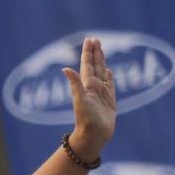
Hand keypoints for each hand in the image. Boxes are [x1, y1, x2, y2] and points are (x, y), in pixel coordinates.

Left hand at [63, 36, 115, 159]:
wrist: (93, 135)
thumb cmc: (86, 119)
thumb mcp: (80, 100)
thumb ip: (74, 84)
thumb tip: (65, 69)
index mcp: (86, 85)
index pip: (87, 64)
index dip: (88, 52)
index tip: (89, 39)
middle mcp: (93, 87)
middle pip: (95, 65)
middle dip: (95, 52)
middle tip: (95, 39)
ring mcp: (102, 93)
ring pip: (103, 72)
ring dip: (102, 61)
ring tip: (101, 50)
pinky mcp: (109, 100)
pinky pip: (110, 85)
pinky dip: (109, 76)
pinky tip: (109, 71)